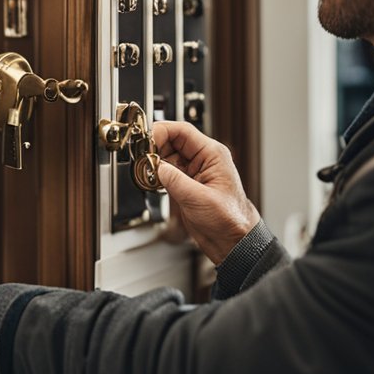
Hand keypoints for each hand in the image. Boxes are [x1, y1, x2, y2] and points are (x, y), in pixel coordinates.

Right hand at [152, 121, 259, 264]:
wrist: (232, 241)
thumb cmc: (229, 219)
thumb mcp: (199, 198)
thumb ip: (175, 180)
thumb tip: (156, 166)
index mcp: (212, 154)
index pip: (182, 131)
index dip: (161, 132)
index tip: (145, 142)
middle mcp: (202, 160)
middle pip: (171, 141)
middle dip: (154, 148)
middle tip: (141, 159)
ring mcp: (193, 172)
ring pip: (166, 156)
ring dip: (153, 162)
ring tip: (144, 172)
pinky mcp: (186, 185)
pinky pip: (166, 172)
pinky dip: (155, 174)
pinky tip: (150, 181)